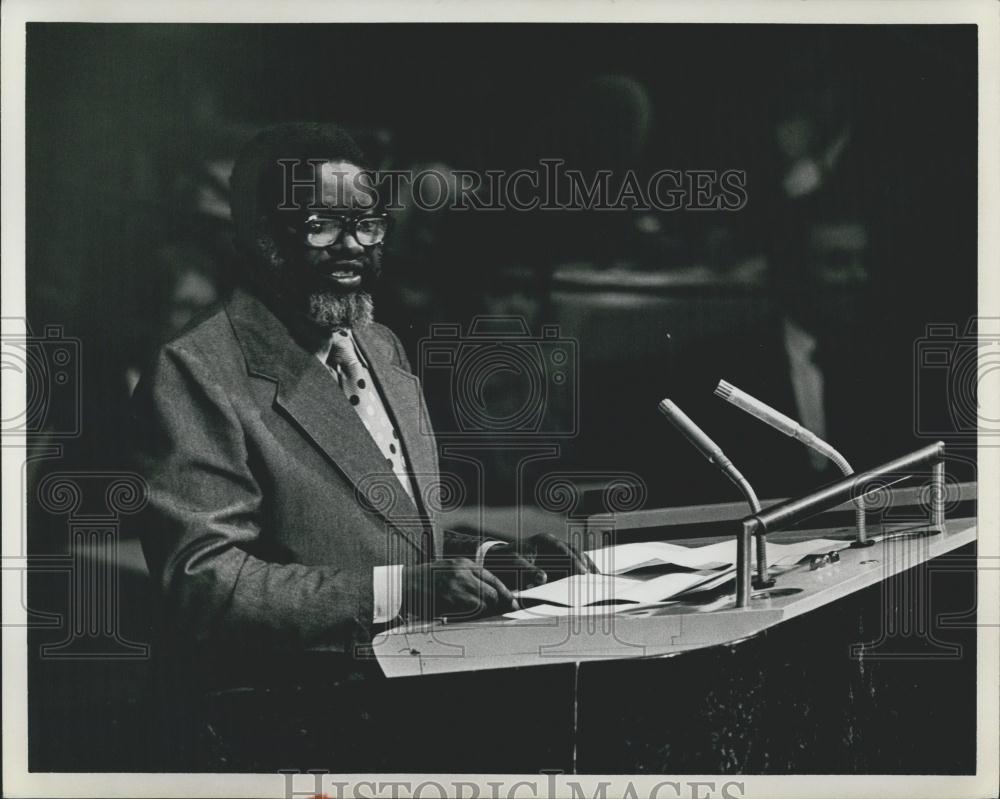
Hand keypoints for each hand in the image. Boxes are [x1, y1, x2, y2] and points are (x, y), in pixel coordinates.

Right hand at [401, 558, 517, 620]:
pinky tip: (458, 611)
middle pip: (491, 593)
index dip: (505, 592)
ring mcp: (456, 587)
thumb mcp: (451, 569)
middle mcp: (462, 573)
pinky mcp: (449, 600)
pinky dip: (468, 615)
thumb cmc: (428, 578)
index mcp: (464, 564)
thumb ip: (470, 577)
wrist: (406, 583)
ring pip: (481, 604)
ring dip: (479, 610)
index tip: (513, 601)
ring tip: (467, 608)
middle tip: (495, 610)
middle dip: (495, 604)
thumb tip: (492, 593)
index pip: (492, 579)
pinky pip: (468, 612)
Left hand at [484, 533, 595, 590]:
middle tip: (597, 579)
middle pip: (575, 553)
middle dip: (587, 565)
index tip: (582, 572)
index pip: (563, 549)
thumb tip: (543, 578)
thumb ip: (526, 570)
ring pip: (578, 559)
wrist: (498, 561)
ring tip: (599, 583)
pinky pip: (573, 568)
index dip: (574, 561)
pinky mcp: (558, 564)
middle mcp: (554, 545)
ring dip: (588, 570)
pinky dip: (581, 575)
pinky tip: (588, 585)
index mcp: (544, 540)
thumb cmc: (505, 560)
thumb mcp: (512, 564)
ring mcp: (558, 554)